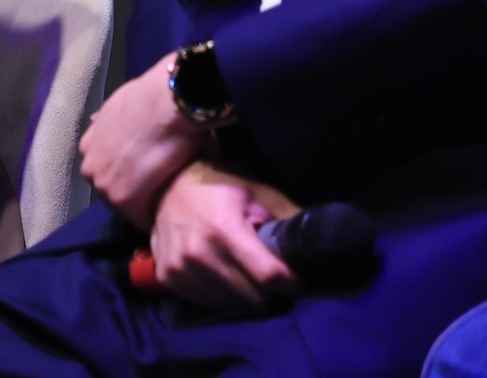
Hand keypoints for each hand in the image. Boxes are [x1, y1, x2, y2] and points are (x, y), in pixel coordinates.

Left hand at [79, 52, 209, 225]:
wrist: (167, 105)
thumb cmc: (149, 99)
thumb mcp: (117, 107)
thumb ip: (107, 122)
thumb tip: (99, 121)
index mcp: (89, 146)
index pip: (106, 171)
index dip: (128, 177)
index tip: (147, 177)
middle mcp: (90, 166)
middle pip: (111, 190)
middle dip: (133, 192)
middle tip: (160, 188)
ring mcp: (104, 184)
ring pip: (124, 205)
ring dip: (144, 205)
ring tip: (169, 198)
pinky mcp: (125, 199)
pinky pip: (139, 216)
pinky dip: (154, 215)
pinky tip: (172, 207)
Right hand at [148, 161, 298, 308]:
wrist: (164, 183)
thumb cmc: (218, 184)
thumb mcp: (258, 192)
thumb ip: (289, 218)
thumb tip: (322, 240)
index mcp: (224, 229)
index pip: (270, 277)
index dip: (291, 282)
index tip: (297, 278)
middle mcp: (199, 253)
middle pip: (254, 297)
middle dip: (267, 288)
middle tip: (266, 270)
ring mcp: (180, 267)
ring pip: (231, 303)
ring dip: (243, 292)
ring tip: (242, 270)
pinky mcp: (168, 276)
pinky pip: (208, 302)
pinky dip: (220, 293)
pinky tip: (221, 273)